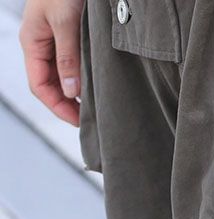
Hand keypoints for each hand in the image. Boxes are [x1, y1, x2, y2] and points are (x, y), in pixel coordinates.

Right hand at [19, 0, 84, 125]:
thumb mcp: (65, 21)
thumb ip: (68, 57)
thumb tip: (71, 91)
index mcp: (33, 42)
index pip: (40, 86)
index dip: (58, 107)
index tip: (79, 121)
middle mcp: (43, 44)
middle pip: (52, 85)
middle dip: (68, 104)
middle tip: (92, 119)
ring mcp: (57, 41)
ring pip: (64, 77)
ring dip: (77, 93)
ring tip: (96, 108)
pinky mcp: (72, 37)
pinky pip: (75, 65)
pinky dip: (84, 79)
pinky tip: (98, 87)